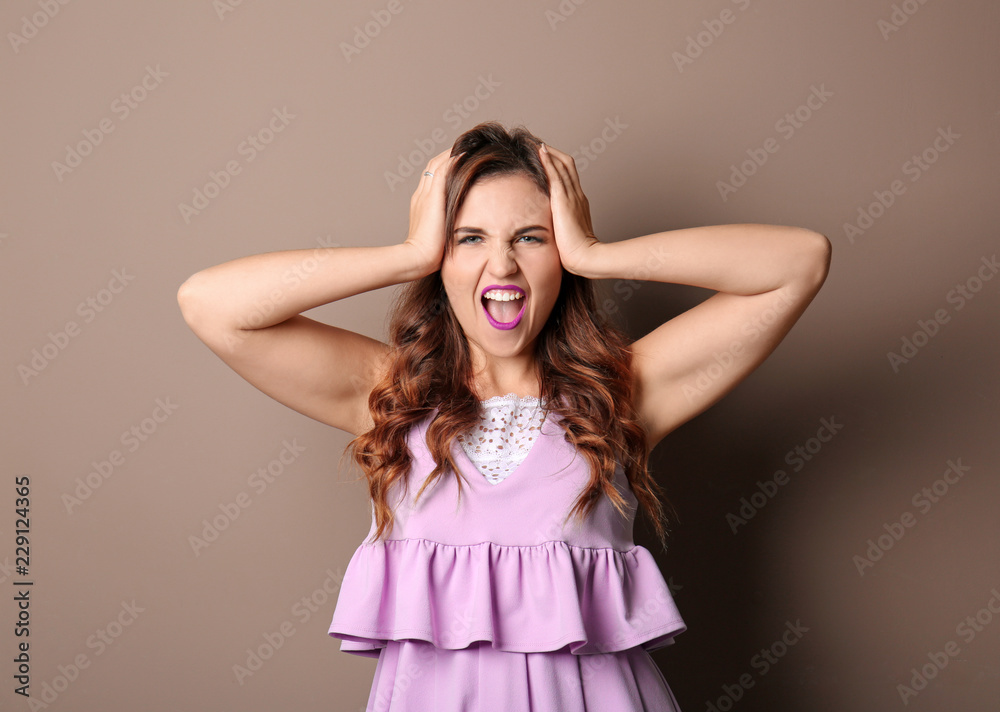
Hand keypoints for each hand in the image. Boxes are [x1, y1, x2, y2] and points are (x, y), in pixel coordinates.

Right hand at [404, 148, 463, 275]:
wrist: (416, 258)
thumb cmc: (429, 255)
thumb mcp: (439, 237)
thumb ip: (446, 228)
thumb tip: (459, 230)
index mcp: (421, 203)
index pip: (433, 178)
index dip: (445, 167)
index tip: (460, 162)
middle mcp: (421, 195)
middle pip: (434, 166)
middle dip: (449, 156)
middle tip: (466, 148)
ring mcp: (426, 194)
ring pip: (438, 164)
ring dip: (452, 154)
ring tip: (468, 146)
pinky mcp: (433, 196)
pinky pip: (443, 170)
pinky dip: (453, 160)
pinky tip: (466, 154)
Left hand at [537, 142, 600, 275]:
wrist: (585, 258)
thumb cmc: (575, 252)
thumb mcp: (564, 234)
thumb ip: (557, 226)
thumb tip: (547, 228)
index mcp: (578, 202)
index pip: (568, 175)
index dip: (556, 163)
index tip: (543, 155)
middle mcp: (577, 195)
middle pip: (567, 164)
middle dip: (552, 152)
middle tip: (535, 143)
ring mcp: (573, 196)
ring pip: (562, 165)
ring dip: (548, 151)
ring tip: (534, 141)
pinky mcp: (565, 201)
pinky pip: (556, 175)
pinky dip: (548, 161)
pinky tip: (540, 151)